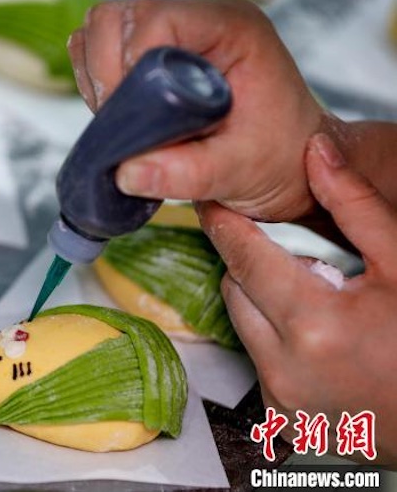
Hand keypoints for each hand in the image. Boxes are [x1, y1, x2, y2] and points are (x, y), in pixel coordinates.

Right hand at [68, 0, 332, 222]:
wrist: (288, 164)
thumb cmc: (278, 158)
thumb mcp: (240, 171)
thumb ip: (187, 173)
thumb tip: (126, 172)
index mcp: (232, 29)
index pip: (156, 23)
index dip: (129, 68)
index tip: (130, 119)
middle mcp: (200, 20)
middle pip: (116, 20)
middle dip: (106, 74)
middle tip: (122, 122)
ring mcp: (175, 33)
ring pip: (102, 32)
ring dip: (98, 80)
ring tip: (126, 122)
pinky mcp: (154, 53)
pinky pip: (100, 52)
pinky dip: (97, 84)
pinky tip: (123, 115)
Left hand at [197, 133, 396, 465]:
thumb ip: (355, 206)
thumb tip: (316, 153)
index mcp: (316, 325)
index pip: (243, 258)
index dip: (223, 223)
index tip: (212, 201)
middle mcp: (285, 367)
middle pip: (236, 289)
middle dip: (253, 262)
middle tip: (294, 253)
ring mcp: (280, 397)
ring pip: (242, 324)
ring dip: (263, 300)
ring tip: (315, 294)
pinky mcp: (280, 416)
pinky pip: (257, 357)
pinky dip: (274, 338)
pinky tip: (318, 336)